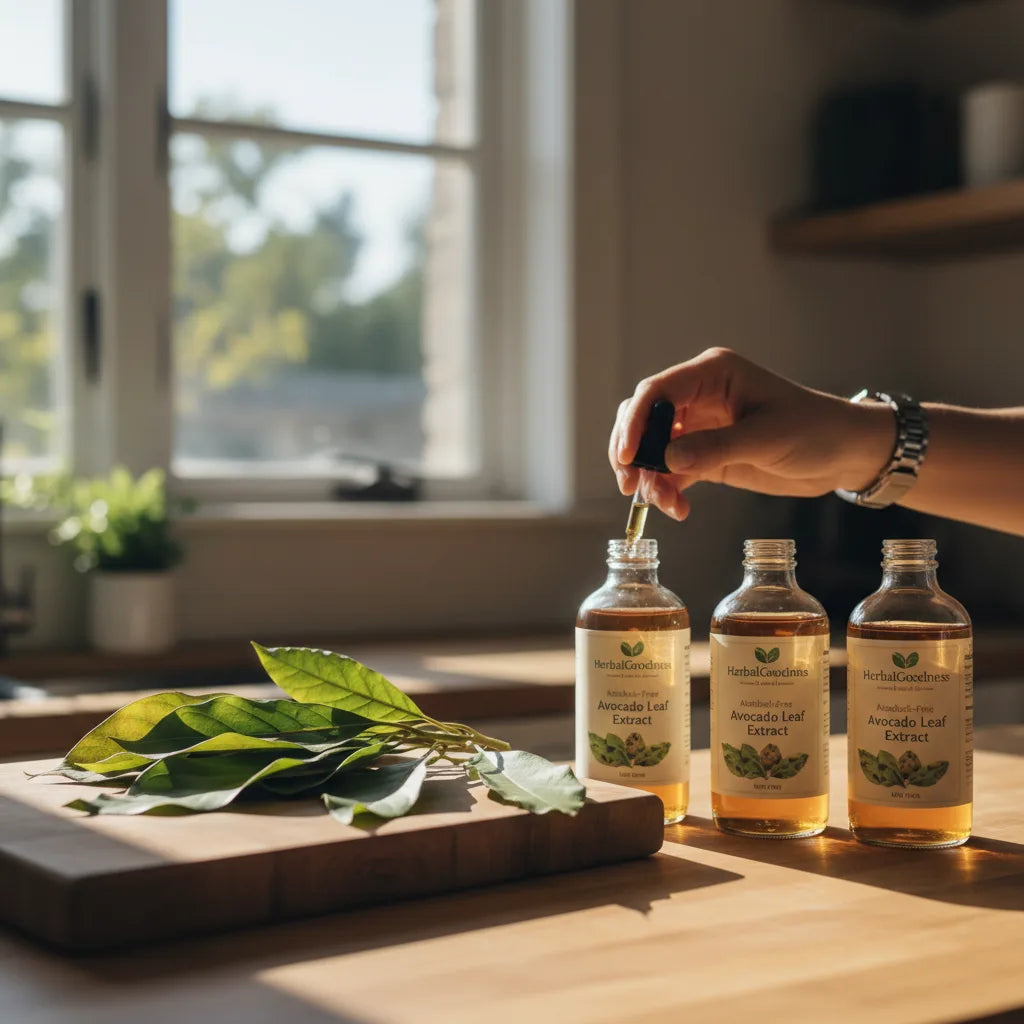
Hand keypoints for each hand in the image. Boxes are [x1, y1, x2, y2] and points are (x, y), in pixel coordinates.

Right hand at [608, 348, 895, 520]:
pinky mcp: (705, 455)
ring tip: (663, 503)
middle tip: (631, 485)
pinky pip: (670, 471)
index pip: (656, 391)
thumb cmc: (815, 430)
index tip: (627, 456)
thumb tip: (665, 460)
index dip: (635, 422)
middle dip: (631, 452)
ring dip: (649, 477)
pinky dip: (667, 490)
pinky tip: (678, 509)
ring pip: (651, 448)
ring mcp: (700, 427)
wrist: (845, 454)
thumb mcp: (767, 438)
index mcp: (711, 375)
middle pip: (643, 419)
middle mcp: (699, 397)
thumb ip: (715, 448)